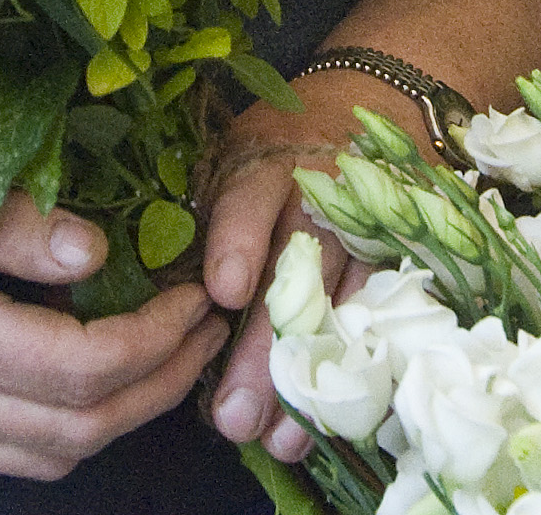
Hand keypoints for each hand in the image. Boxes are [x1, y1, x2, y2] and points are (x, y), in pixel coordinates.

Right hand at [0, 173, 226, 479]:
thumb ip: (5, 221)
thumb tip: (96, 254)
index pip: (79, 369)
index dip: (154, 340)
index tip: (194, 294)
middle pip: (83, 429)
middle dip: (162, 384)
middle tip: (207, 329)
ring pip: (56, 457)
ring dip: (128, 417)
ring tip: (171, 357)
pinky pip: (18, 457)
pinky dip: (76, 436)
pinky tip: (100, 388)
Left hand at [195, 78, 419, 459]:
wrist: (375, 101)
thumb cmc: (275, 148)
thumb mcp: (231, 156)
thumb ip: (199, 213)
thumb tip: (137, 292)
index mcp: (266, 161)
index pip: (250, 199)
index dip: (238, 242)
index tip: (222, 292)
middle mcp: (324, 194)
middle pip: (299, 275)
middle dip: (266, 350)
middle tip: (233, 415)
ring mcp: (371, 230)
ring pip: (343, 310)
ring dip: (310, 379)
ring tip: (278, 438)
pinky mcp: (402, 259)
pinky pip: (380, 326)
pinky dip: (355, 378)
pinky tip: (330, 426)